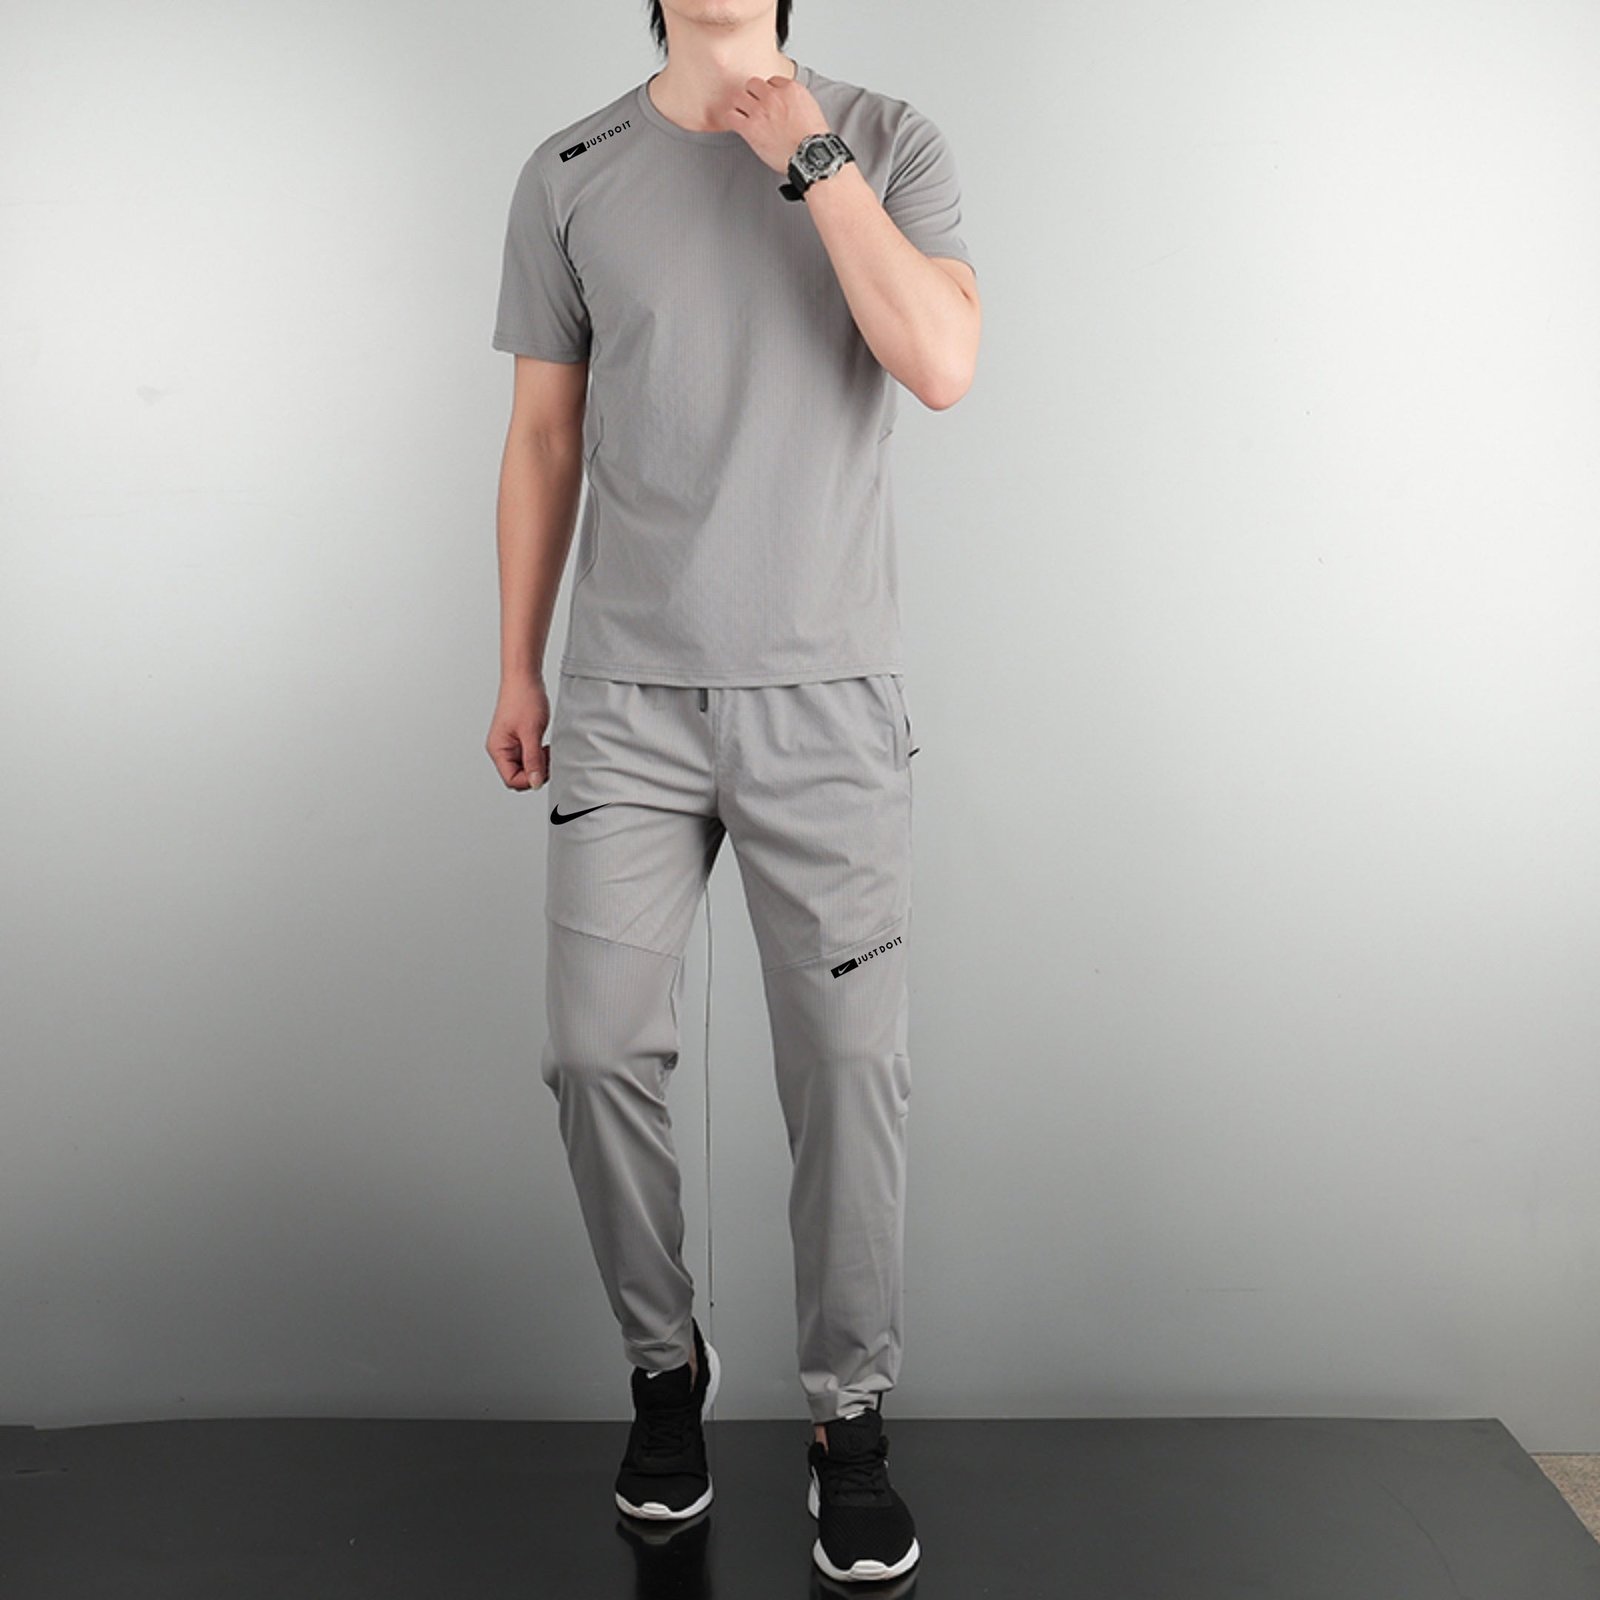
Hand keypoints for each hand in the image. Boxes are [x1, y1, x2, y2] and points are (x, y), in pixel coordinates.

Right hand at [487, 675, 550, 790]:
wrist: (524, 678)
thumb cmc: (523, 698)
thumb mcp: (531, 732)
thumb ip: (533, 760)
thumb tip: (535, 782)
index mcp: (498, 750)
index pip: (512, 780)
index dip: (530, 779)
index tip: (544, 768)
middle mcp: (501, 749)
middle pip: (518, 776)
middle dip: (535, 772)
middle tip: (547, 758)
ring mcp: (510, 744)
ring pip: (525, 767)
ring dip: (539, 764)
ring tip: (547, 749)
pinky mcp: (519, 739)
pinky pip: (530, 756)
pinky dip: (539, 755)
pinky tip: (545, 746)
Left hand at [725, 72, 829, 175]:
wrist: (812, 156)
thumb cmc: (814, 140)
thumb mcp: (812, 110)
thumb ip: (796, 101)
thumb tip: (788, 105)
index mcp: (791, 89)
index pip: (771, 81)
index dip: (769, 92)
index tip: (769, 102)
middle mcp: (774, 96)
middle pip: (753, 84)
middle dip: (753, 95)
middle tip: (755, 108)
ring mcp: (760, 111)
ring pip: (739, 97)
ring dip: (741, 106)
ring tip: (745, 116)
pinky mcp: (750, 127)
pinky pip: (731, 116)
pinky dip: (732, 120)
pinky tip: (738, 126)